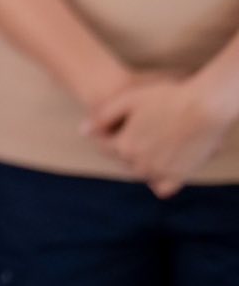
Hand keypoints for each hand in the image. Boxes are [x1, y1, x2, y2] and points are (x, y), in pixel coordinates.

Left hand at [88, 74, 234, 196]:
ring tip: (151, 142)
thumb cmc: (166, 98)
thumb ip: (102, 116)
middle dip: (126, 148)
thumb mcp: (129, 100)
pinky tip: (162, 162)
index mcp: (123, 146)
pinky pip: (162, 187)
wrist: (205, 107)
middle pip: (124, 161)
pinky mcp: (179, 177)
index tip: (120, 124)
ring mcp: (160, 173)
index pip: (105, 147)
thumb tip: (82, 131)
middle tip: (139, 132)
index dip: (109, 134)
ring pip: (142, 173)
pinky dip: (158, 180)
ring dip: (141, 162)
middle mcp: (139, 164)